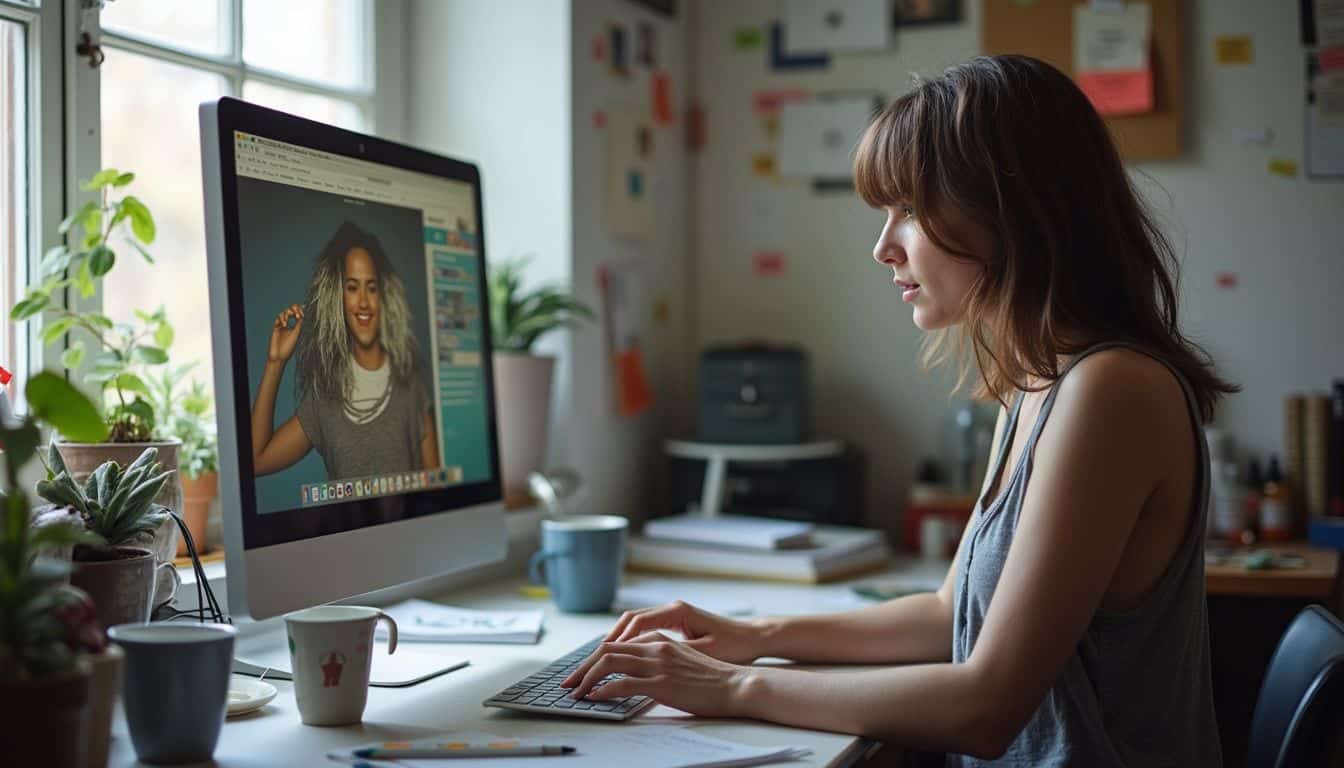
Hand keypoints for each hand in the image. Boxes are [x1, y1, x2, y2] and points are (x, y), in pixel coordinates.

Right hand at [268, 304, 303, 361]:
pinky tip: (284, 324)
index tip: (302, 314)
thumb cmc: (288, 348)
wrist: (279, 356)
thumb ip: (298, 325)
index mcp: (294, 327)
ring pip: (283, 313)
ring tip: (289, 320)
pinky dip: (281, 319)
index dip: (299, 311)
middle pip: (289, 311)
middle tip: (297, 314)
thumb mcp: (296, 334)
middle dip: (294, 309)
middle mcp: (287, 325)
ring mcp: (280, 326)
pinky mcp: (275, 328)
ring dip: (287, 314)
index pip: (296, 314)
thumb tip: (302, 315)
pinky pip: (277, 319)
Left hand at [559, 636, 752, 717]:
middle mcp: (656, 646)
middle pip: (607, 650)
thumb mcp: (682, 661)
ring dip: (587, 678)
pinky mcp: (662, 682)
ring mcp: (658, 664)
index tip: (581, 672)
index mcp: (660, 639)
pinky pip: (624, 683)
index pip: (617, 644)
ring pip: (610, 663)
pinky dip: (604, 690)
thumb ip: (658, 661)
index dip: (594, 658)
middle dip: (583, 667)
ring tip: (576, 692)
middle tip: (569, 683)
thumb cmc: (712, 678)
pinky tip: (594, 698)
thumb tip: (636, 673)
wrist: (737, 685)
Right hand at [595, 600, 765, 664]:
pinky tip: (618, 658)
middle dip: (606, 642)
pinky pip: (643, 631)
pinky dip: (628, 642)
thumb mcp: (703, 651)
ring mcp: (672, 615)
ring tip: (595, 662)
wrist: (754, 637)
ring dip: (615, 642)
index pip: (635, 622)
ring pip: (633, 625)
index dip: (615, 641)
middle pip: (628, 621)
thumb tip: (644, 659)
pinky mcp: (674, 624)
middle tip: (588, 662)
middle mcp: (671, 608)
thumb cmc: (734, 644)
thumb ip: (674, 653)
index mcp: (677, 611)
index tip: (598, 657)